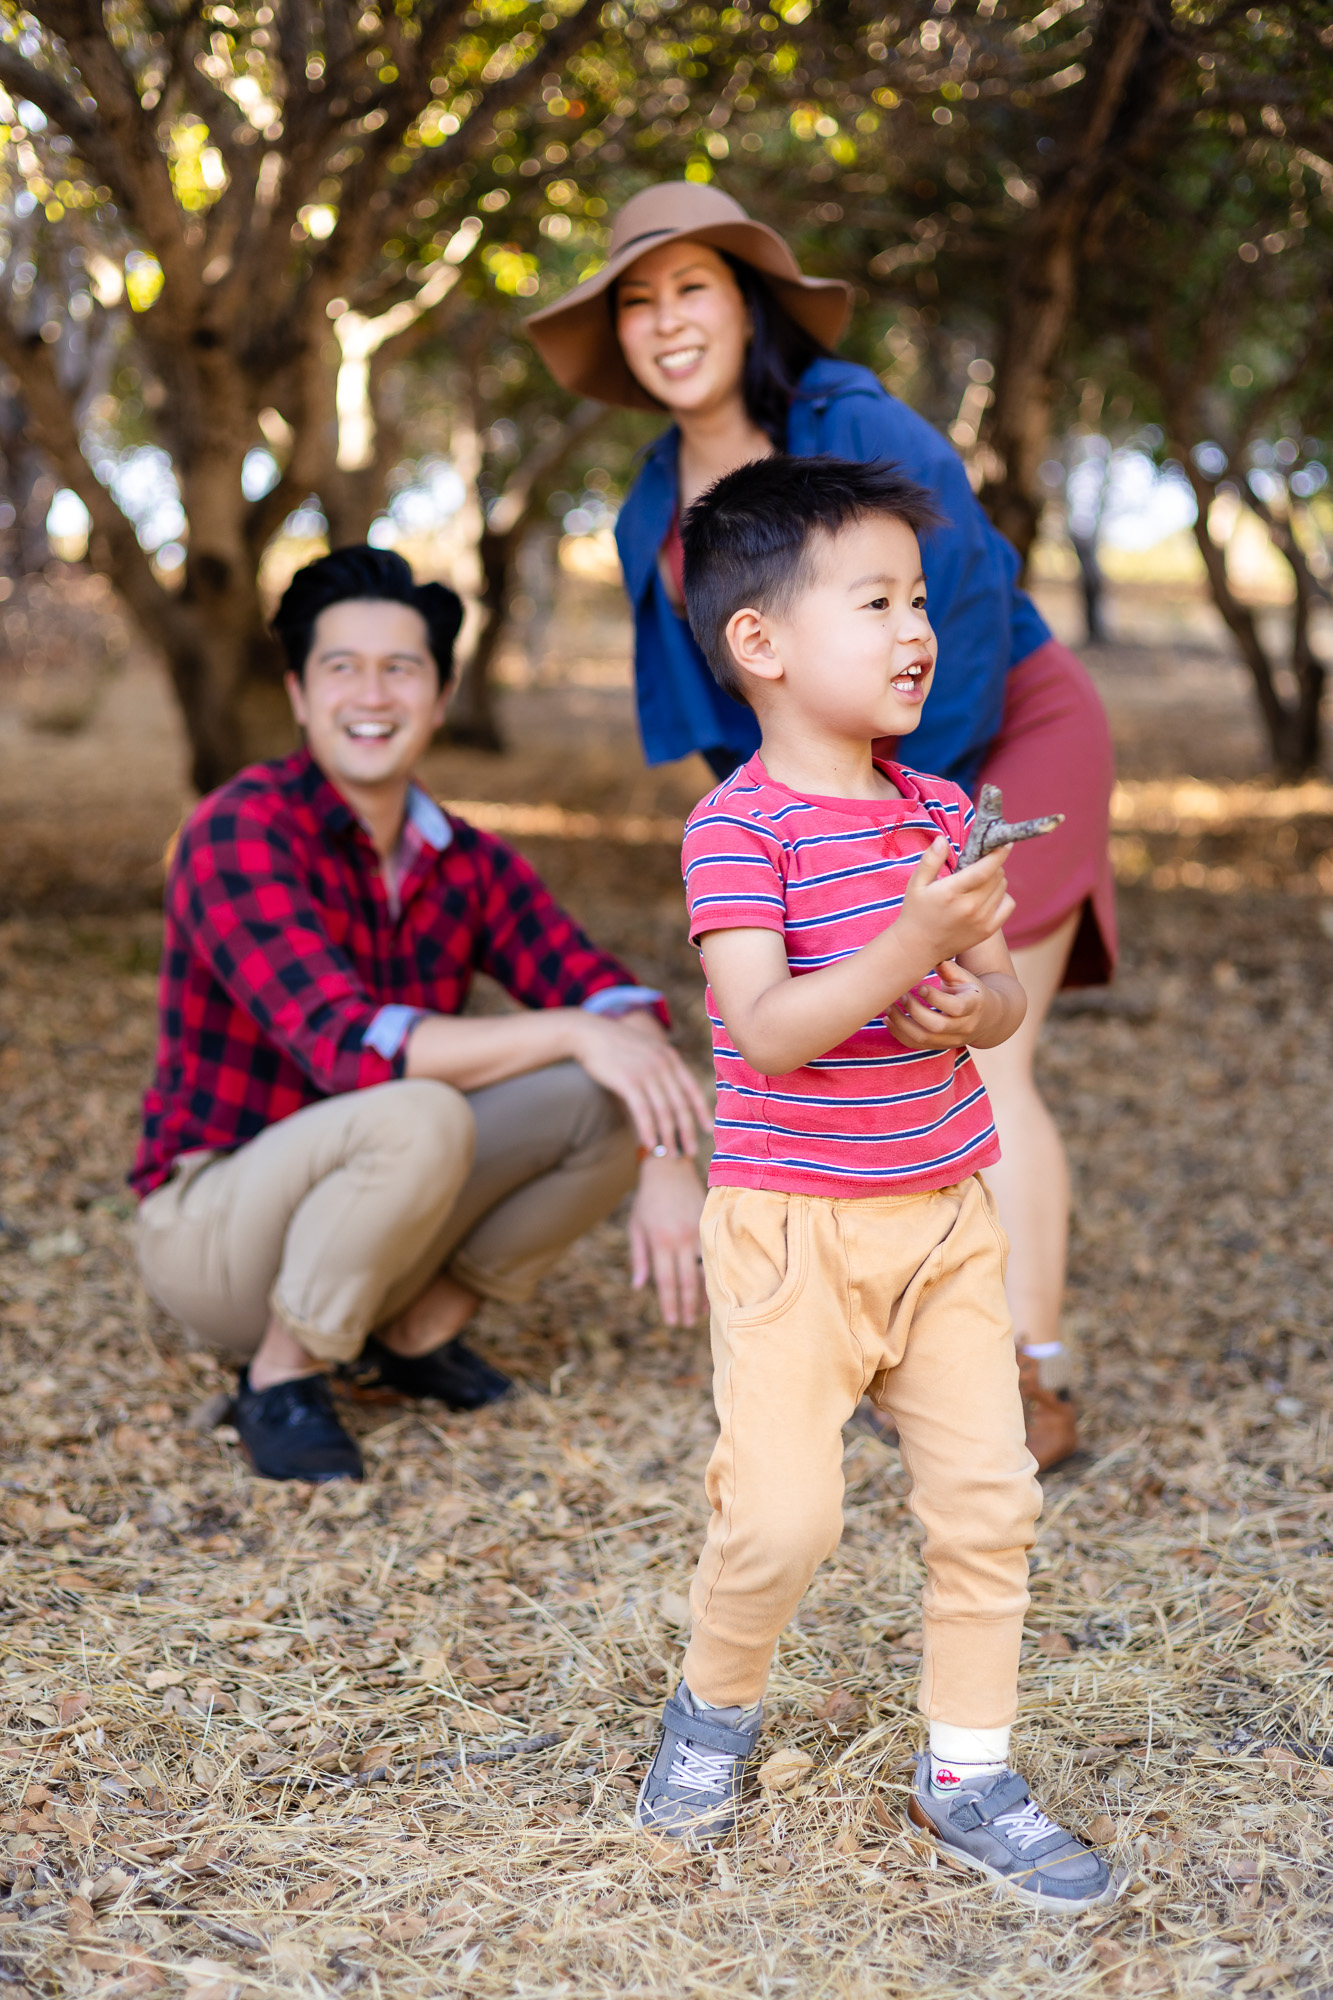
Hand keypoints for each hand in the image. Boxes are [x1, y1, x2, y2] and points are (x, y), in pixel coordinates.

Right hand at [571, 1010, 711, 1156]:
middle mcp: (662, 1065)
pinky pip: (643, 1112)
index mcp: (670, 1057)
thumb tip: (670, 1090)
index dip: (702, 1111)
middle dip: (687, 1132)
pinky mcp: (628, 1081)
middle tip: (690, 1152)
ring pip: (664, 1112)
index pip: (692, 1089)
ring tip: (670, 1154)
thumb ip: (661, 1066)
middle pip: (680, 1105)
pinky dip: (648, 1131)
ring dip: (668, 1137)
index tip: (707, 1130)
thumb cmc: (617, 1045)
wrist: (590, 1034)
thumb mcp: (647, 1049)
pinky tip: (649, 1145)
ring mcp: (646, 1073)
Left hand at [629, 1153, 706, 1325]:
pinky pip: (714, 1255)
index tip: (670, 1322)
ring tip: (700, 1315)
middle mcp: (681, 1239)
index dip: (668, 1304)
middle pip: (686, 1281)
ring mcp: (698, 1231)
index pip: (666, 1281)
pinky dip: (713, 1275)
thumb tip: (639, 1287)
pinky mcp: (710, 1224)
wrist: (669, 1168)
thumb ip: (639, 1258)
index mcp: (660, 1241)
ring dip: (703, 1295)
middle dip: (686, 1307)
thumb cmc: (648, 1200)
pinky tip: (714, 1288)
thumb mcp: (636, 1227)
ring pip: (704, 1271)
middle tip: (685, 1324)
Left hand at [891, 958, 1000, 1049]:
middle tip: (901, 996)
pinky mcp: (940, 1046)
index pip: (956, 1007)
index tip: (920, 986)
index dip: (935, 998)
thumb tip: (933, 955)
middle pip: (937, 1026)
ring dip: (901, 1024)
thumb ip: (950, 969)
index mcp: (973, 1006)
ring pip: (924, 1039)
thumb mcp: (965, 978)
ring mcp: (952, 1040)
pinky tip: (888, 1020)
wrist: (986, 1017)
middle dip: (914, 1011)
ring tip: (888, 1008)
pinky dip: (899, 1034)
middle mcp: (965, 1026)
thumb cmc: (969, 991)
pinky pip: (917, 1045)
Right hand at [897, 837, 1014, 969]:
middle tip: (977, 866)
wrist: (919, 947)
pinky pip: (1008, 904)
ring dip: (996, 879)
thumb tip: (942, 839)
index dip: (998, 853)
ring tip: (979, 882)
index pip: (984, 869)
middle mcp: (970, 907)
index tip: (1005, 842)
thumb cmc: (916, 911)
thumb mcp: (916, 884)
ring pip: (1003, 887)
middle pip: (997, 875)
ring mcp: (981, 920)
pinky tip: (988, 896)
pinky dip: (1002, 896)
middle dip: (991, 864)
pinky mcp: (988, 930)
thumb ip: (930, 860)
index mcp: (951, 892)